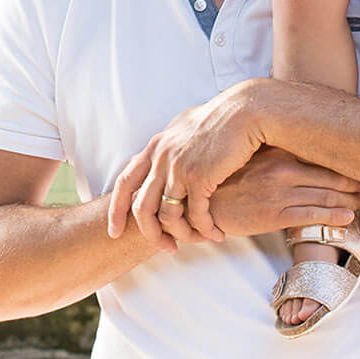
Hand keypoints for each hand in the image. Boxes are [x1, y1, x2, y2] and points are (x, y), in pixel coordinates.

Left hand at [107, 81, 264, 250]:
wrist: (245, 111)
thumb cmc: (219, 119)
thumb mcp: (183, 129)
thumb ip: (167, 147)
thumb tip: (157, 157)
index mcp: (155, 147)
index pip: (124, 183)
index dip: (116, 211)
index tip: (114, 232)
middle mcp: (161, 158)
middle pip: (142, 208)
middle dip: (151, 234)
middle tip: (166, 248)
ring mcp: (179, 168)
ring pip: (169, 216)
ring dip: (183, 235)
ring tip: (198, 240)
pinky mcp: (200, 177)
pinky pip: (196, 215)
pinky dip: (205, 229)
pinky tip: (216, 233)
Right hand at [210, 148, 359, 237]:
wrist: (205, 201)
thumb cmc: (231, 179)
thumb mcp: (255, 156)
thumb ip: (278, 151)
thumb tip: (304, 145)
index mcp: (279, 152)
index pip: (320, 155)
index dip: (342, 163)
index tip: (355, 167)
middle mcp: (282, 169)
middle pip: (329, 176)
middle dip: (350, 185)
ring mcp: (279, 192)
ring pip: (325, 196)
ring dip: (347, 202)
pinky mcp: (275, 214)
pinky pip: (312, 215)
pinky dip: (333, 217)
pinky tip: (347, 219)